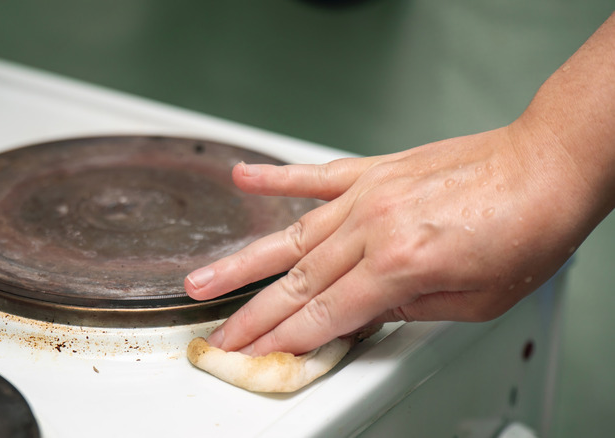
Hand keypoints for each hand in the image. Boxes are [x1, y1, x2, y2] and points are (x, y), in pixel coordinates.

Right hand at [185, 124, 595, 355]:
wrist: (545, 165)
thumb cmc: (526, 231)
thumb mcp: (476, 299)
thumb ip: (408, 309)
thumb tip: (362, 315)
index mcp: (401, 266)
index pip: (324, 314)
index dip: (282, 339)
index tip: (251, 353)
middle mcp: (375, 227)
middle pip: (296, 282)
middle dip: (252, 314)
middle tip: (218, 333)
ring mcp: (370, 194)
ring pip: (292, 235)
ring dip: (243, 260)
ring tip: (203, 278)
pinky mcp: (376, 170)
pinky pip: (316, 175)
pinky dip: (276, 178)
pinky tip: (244, 180)